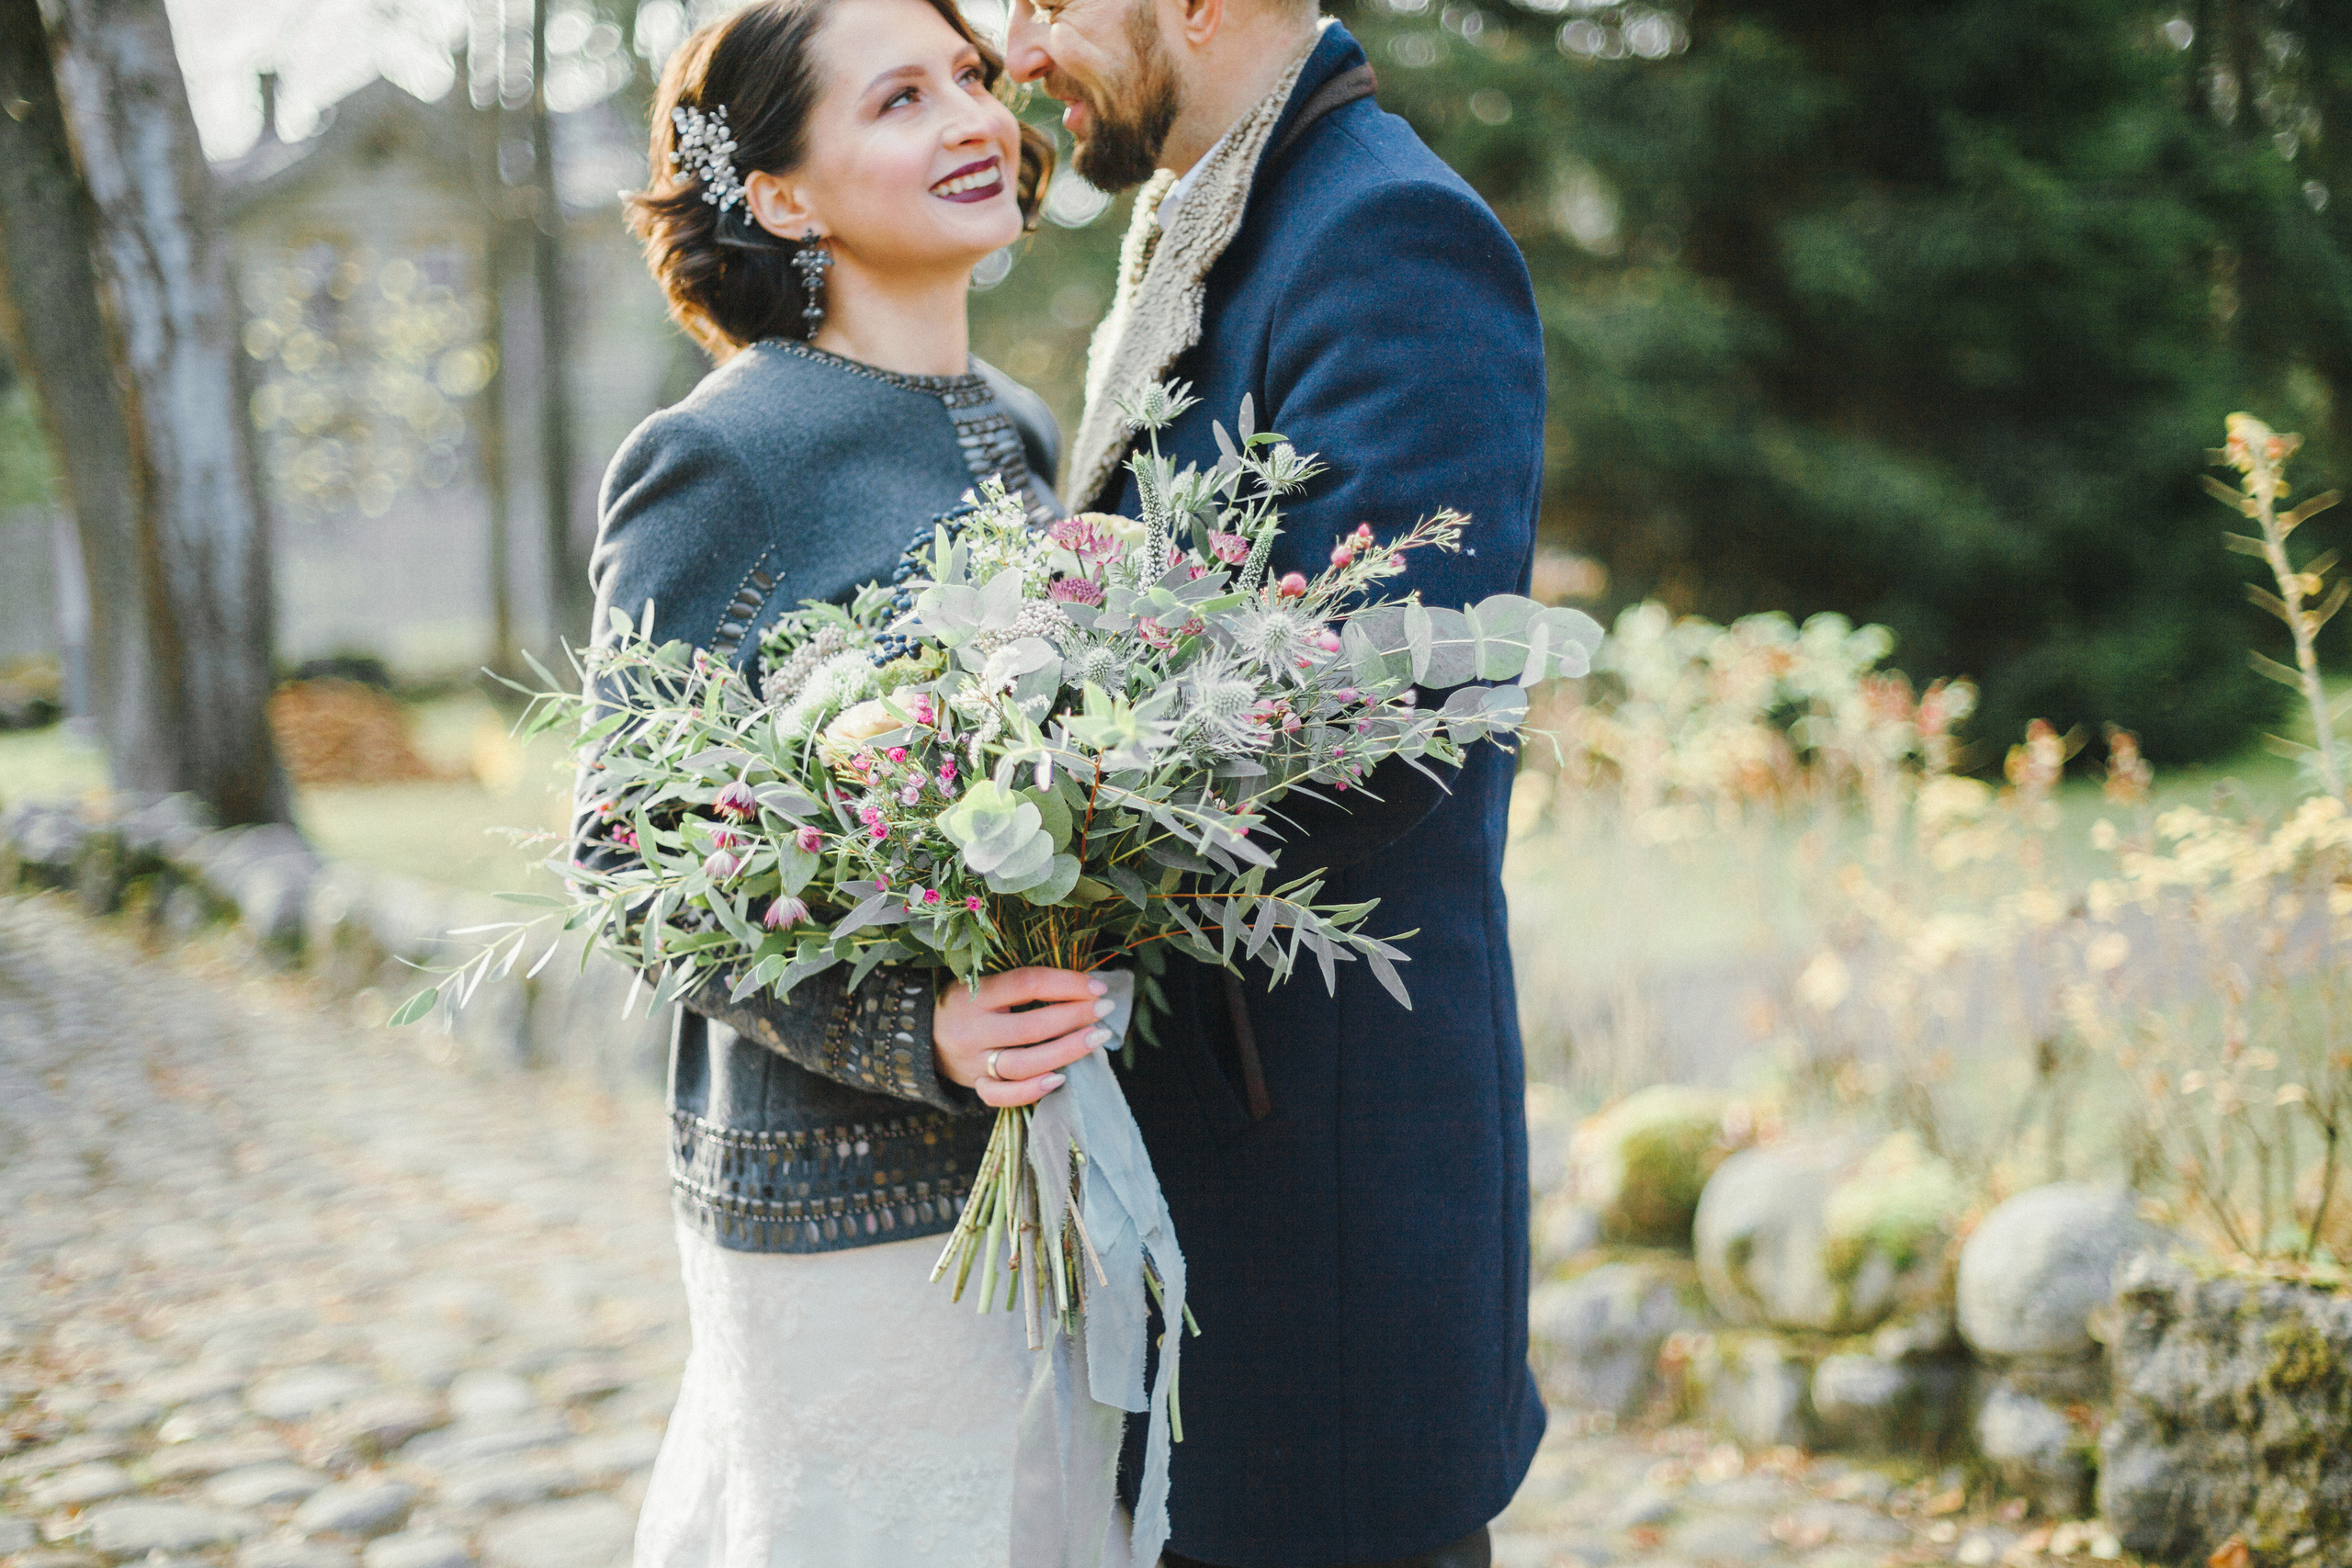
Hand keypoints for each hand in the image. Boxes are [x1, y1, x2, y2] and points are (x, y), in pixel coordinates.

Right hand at [934, 966, 1113, 1107]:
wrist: (919, 1034)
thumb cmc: (965, 1002)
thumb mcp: (981, 982)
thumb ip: (1020, 984)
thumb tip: (1081, 983)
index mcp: (975, 993)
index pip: (1026, 983)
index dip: (1066, 982)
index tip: (1097, 985)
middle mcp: (972, 1029)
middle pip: (1032, 1026)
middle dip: (1075, 1015)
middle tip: (1105, 1009)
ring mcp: (974, 1061)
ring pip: (1024, 1063)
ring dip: (1066, 1051)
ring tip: (1097, 1038)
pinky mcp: (975, 1084)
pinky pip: (1003, 1095)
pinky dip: (1032, 1090)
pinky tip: (1061, 1078)